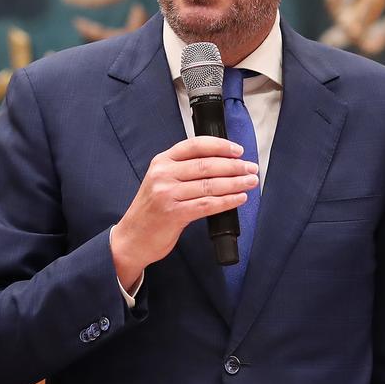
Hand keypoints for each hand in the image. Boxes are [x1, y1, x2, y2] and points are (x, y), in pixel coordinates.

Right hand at [110, 136, 258, 288]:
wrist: (132, 237)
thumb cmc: (152, 209)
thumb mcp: (161, 180)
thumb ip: (183, 169)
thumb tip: (222, 162)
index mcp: (162, 161)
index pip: (195, 145)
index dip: (220, 146)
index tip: (239, 151)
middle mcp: (163, 174)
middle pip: (207, 165)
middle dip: (234, 166)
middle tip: (251, 168)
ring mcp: (167, 194)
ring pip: (210, 184)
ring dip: (235, 183)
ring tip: (250, 182)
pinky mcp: (174, 213)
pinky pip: (207, 205)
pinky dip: (227, 201)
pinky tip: (239, 199)